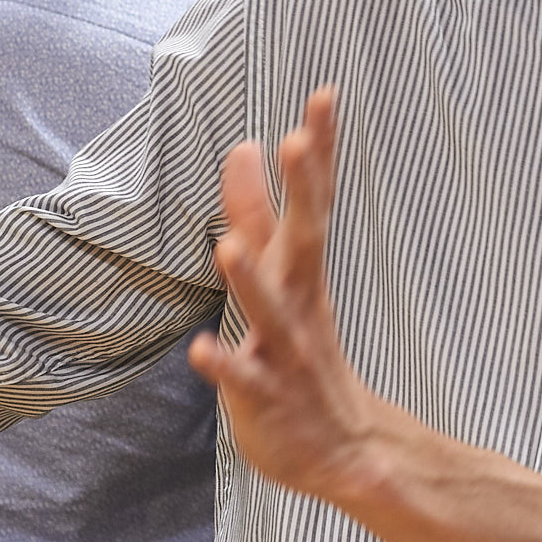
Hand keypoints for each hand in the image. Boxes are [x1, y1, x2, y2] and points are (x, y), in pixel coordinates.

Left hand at [190, 88, 395, 503]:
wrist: (343, 446)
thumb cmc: (301, 349)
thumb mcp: (282, 273)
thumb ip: (257, 211)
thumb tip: (244, 146)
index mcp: (302, 269)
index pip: (314, 200)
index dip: (319, 150)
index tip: (323, 95)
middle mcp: (300, 302)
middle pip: (305, 240)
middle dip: (302, 192)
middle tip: (299, 139)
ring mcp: (285, 349)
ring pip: (269, 311)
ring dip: (250, 280)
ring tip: (226, 246)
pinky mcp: (266, 397)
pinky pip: (243, 380)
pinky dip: (223, 366)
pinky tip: (199, 351)